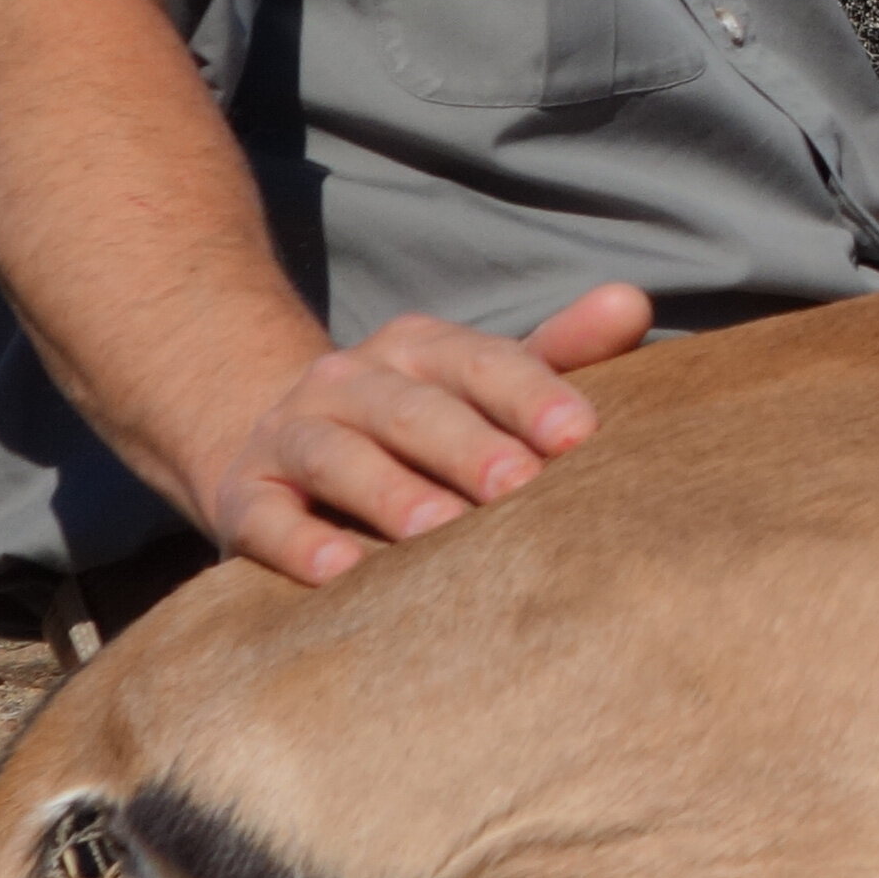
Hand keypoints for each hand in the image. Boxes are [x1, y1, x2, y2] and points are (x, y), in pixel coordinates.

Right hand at [192, 284, 648, 582]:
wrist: (279, 449)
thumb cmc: (421, 424)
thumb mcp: (484, 383)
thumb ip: (560, 352)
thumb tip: (632, 304)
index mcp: (419, 349)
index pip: (481, 362)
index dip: (530, 394)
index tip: (582, 434)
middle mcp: (350, 381)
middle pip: (412, 408)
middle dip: (467, 447)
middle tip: (519, 488)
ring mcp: (291, 436)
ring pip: (340, 457)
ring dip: (390, 494)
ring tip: (439, 533)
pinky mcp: (245, 498)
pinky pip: (269, 519)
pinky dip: (301, 545)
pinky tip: (342, 573)